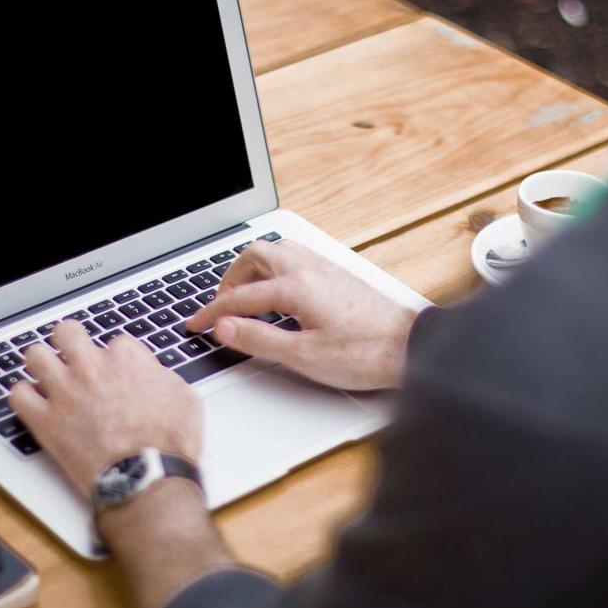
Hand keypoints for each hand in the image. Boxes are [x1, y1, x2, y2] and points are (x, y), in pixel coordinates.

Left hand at [8, 321, 201, 496]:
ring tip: (47, 373)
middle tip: (73, 353)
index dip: (115, 358)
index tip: (116, 371)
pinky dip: (23, 396)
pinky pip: (18, 395)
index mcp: (126, 359)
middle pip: (67, 332)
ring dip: (41, 362)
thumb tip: (155, 376)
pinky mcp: (45, 421)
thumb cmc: (168, 443)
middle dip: (70, 340)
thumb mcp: (185, 398)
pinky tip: (33, 402)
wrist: (147, 478)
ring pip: (35, 356)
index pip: (114, 341)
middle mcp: (91, 368)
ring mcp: (65, 392)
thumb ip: (164, 377)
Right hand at [186, 240, 416, 390]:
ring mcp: (326, 268)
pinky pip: (295, 257)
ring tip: (244, 295)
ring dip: (253, 268)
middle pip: (255, 255)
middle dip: (230, 278)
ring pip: (277, 251)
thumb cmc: (364, 353)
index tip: (196, 324)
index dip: (212, 312)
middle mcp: (309, 269)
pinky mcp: (338, 274)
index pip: (240, 297)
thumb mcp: (303, 356)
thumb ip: (259, 339)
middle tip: (220, 305)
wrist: (410, 347)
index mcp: (296, 287)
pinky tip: (278, 291)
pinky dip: (275, 268)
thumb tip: (225, 328)